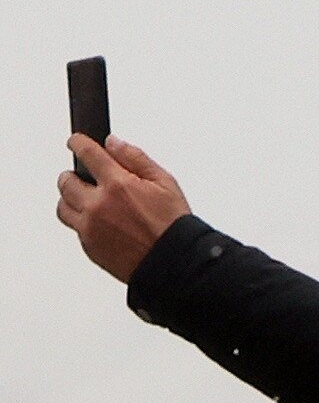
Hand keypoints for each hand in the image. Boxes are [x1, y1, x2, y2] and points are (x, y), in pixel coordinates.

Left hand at [54, 137, 186, 283]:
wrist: (171, 262)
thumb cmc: (172, 225)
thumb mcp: (165, 183)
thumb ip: (136, 158)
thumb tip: (114, 144)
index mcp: (117, 185)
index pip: (88, 154)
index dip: (79, 143)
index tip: (76, 141)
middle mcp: (97, 205)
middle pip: (66, 181)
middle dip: (73, 174)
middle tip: (84, 176)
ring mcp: (88, 226)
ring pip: (63, 205)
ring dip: (70, 198)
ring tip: (86, 199)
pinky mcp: (87, 245)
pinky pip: (73, 227)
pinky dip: (80, 220)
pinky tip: (98, 220)